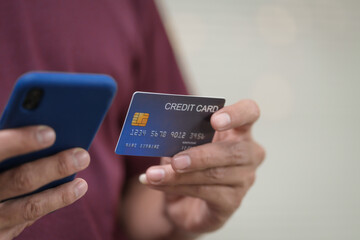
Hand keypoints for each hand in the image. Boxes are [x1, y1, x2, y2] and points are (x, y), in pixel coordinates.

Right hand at [0, 126, 88, 239]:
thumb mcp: (0, 156)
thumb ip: (11, 145)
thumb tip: (50, 133)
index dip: (19, 142)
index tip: (50, 134)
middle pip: (20, 180)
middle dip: (55, 167)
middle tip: (82, 156)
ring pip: (28, 207)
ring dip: (60, 195)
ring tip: (82, 184)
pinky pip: (27, 220)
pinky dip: (50, 205)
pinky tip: (70, 193)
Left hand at [140, 100, 264, 236]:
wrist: (184, 202)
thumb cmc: (189, 166)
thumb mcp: (184, 146)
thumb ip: (180, 138)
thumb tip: (164, 136)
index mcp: (238, 130)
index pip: (250, 113)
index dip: (237, 114)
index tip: (215, 120)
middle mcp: (248, 154)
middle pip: (234, 151)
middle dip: (201, 155)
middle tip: (175, 160)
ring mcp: (244, 180)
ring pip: (215, 174)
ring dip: (180, 175)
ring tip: (155, 174)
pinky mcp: (232, 202)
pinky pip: (207, 192)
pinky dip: (178, 187)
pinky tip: (158, 184)